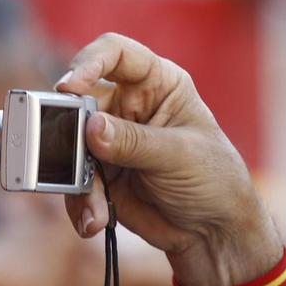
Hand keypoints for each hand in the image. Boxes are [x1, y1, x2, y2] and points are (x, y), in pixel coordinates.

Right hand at [57, 34, 283, 285]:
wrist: (214, 231)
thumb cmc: (214, 180)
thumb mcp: (179, 155)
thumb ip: (134, 142)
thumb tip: (90, 128)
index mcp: (157, 83)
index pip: (116, 53)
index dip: (89, 61)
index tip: (71, 85)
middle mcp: (128, 106)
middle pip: (81, 102)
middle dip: (72, 134)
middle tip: (72, 160)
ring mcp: (111, 141)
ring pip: (71, 147)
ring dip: (78, 180)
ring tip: (97, 209)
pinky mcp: (102, 174)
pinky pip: (75, 183)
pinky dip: (81, 204)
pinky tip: (97, 221)